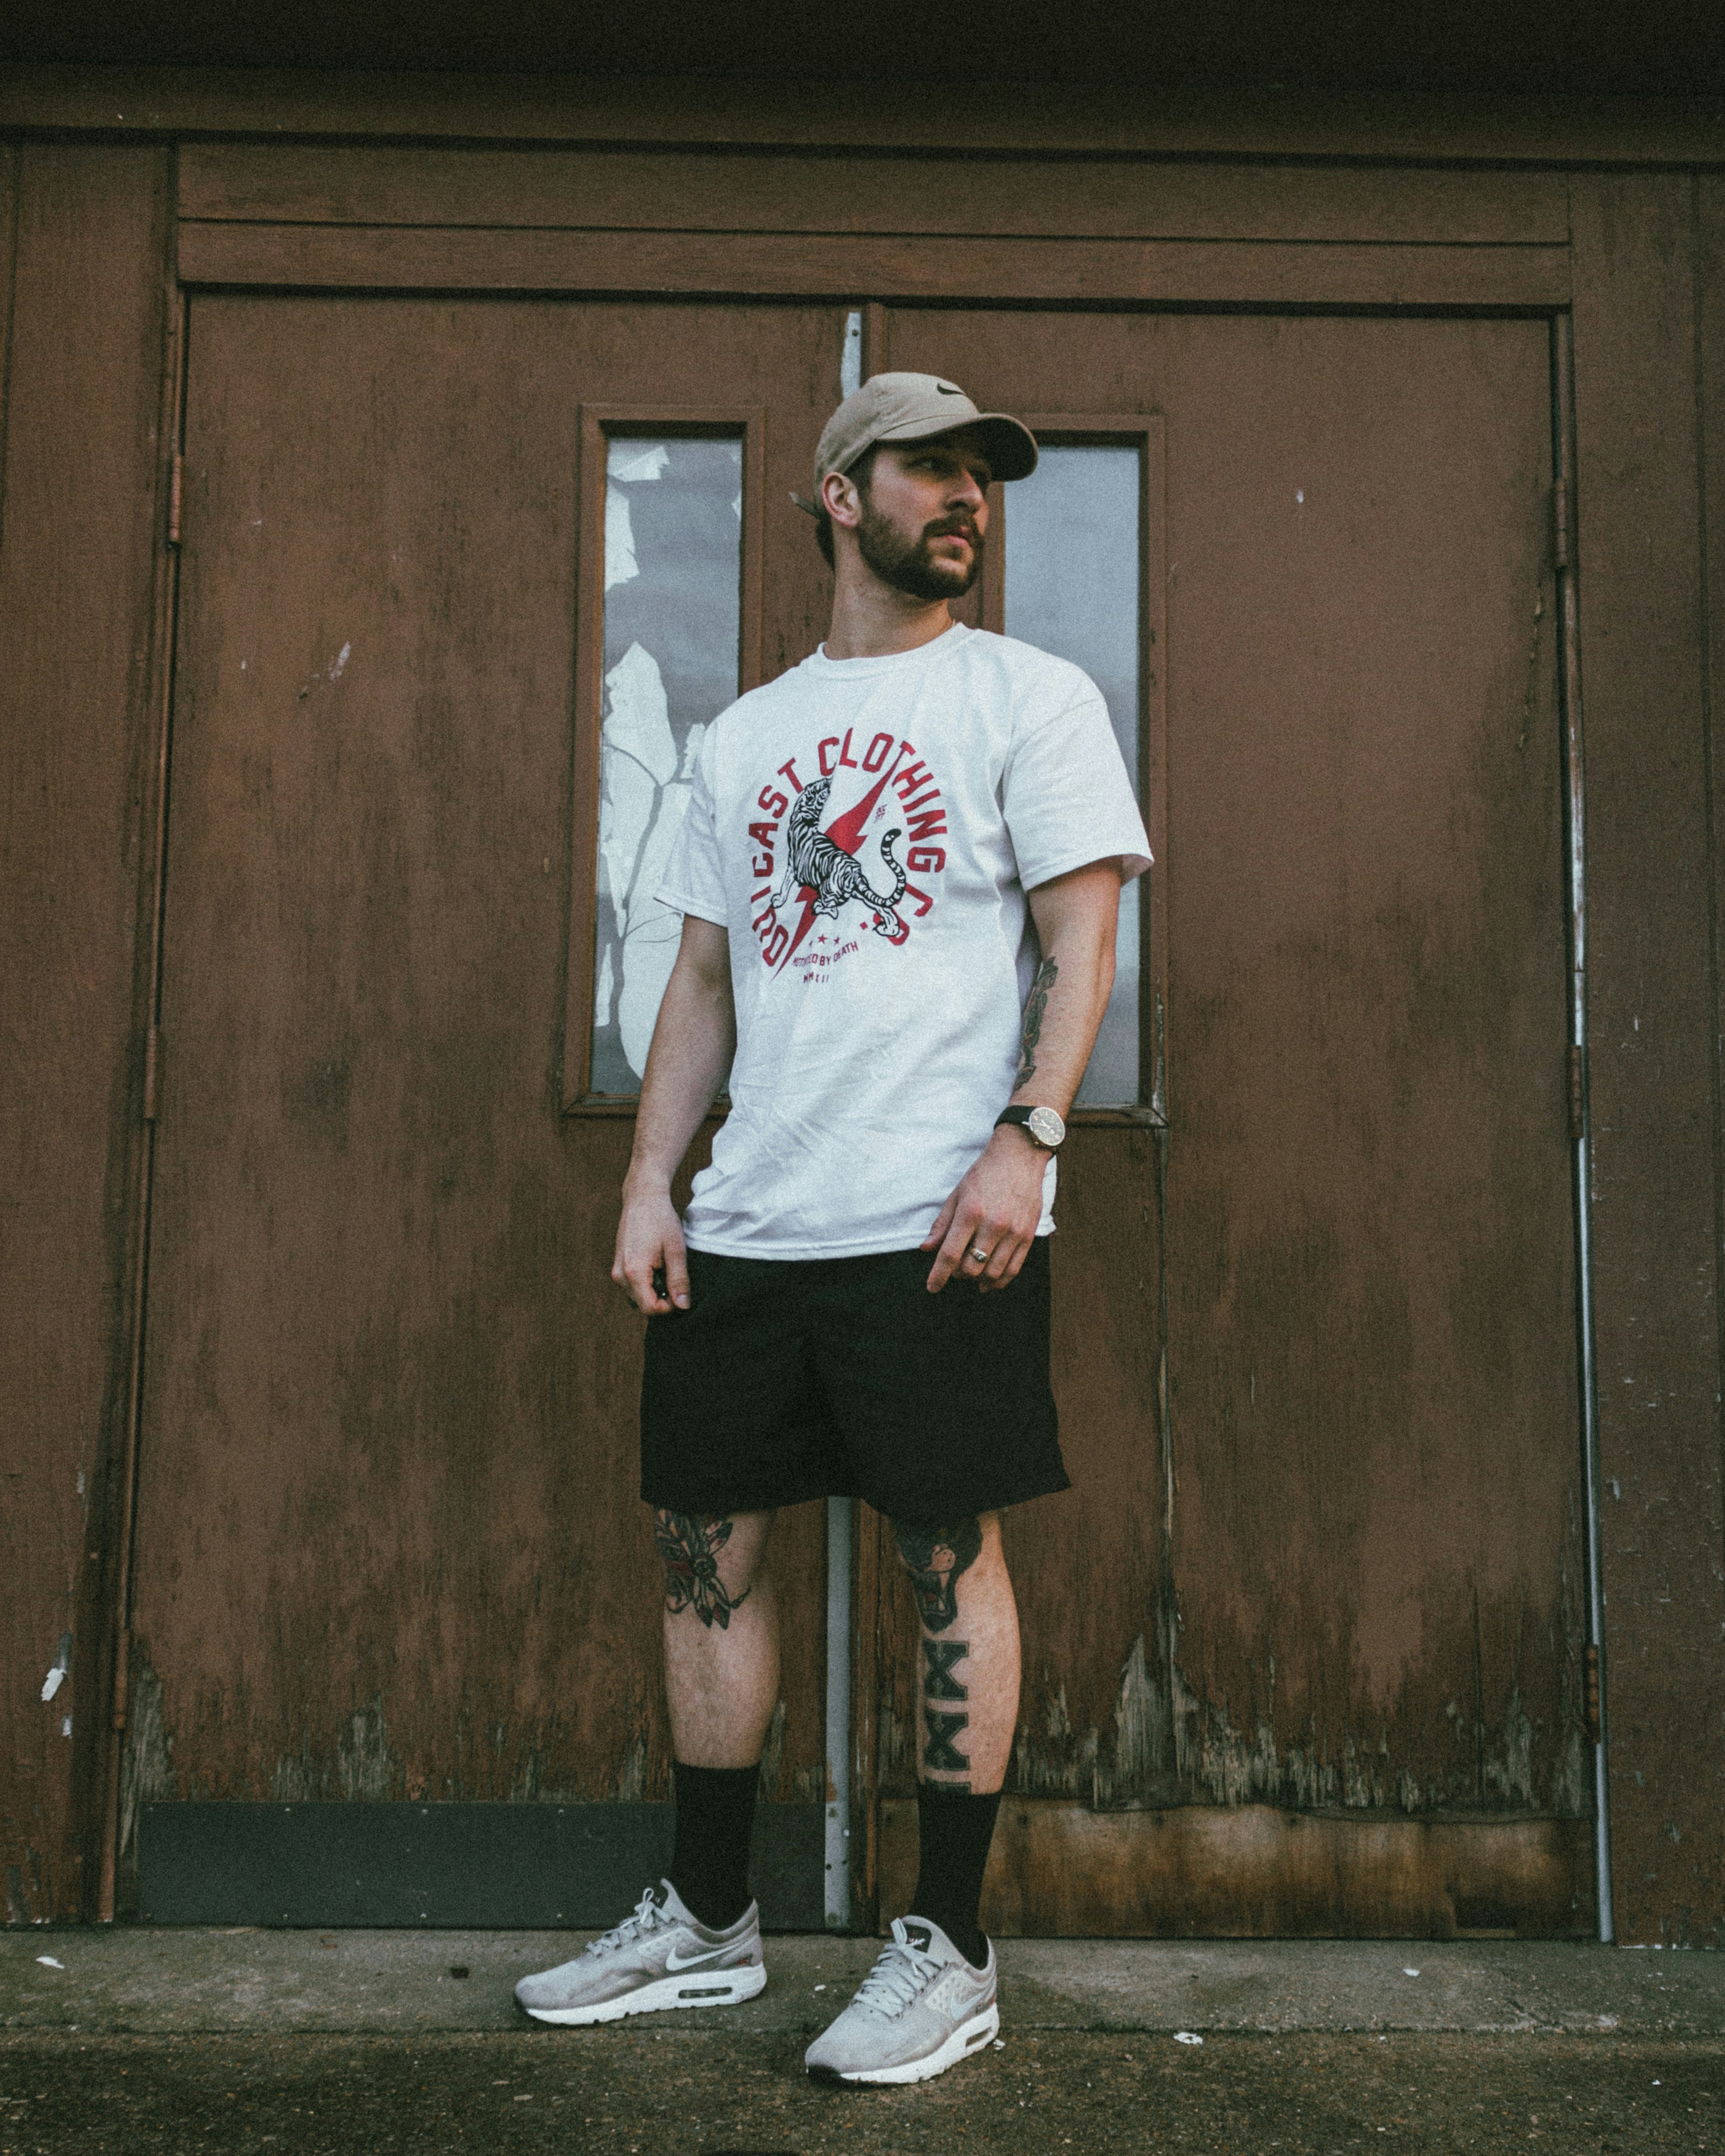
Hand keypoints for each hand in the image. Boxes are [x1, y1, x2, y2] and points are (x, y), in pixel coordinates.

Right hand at [612, 1180, 690, 1313]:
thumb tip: (683, 1306)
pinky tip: (656, 1264)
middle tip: (674, 1274)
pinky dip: (646, 1282)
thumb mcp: (676, 1250)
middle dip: (661, 1298)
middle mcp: (619, 1275)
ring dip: (654, 1290)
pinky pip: (633, 1285)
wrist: (643, 1198)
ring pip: (637, 1297)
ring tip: (664, 1267)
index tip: (680, 1290)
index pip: (650, 1309)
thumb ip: (679, 1280)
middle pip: (643, 1305)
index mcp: (634, 1272)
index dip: (669, 1306)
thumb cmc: (661, 1220)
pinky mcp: (617, 1265)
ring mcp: (616, 1270)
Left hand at [921, 1127, 1047, 1293]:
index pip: (950, 1254)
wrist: (1019, 1158)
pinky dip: (1000, 1281)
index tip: (932, 1287)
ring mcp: (1013, 1232)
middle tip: (955, 1269)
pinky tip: (990, 1282)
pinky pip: (1014, 1269)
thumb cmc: (984, 1174)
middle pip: (971, 1267)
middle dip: (958, 1274)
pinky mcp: (1028, 1235)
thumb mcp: (957, 1194)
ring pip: (993, 1273)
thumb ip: (942, 1224)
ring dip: (978, 1279)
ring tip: (972, 1274)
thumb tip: (926, 1249)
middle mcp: (993, 1225)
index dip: (938, 1275)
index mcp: (970, 1213)